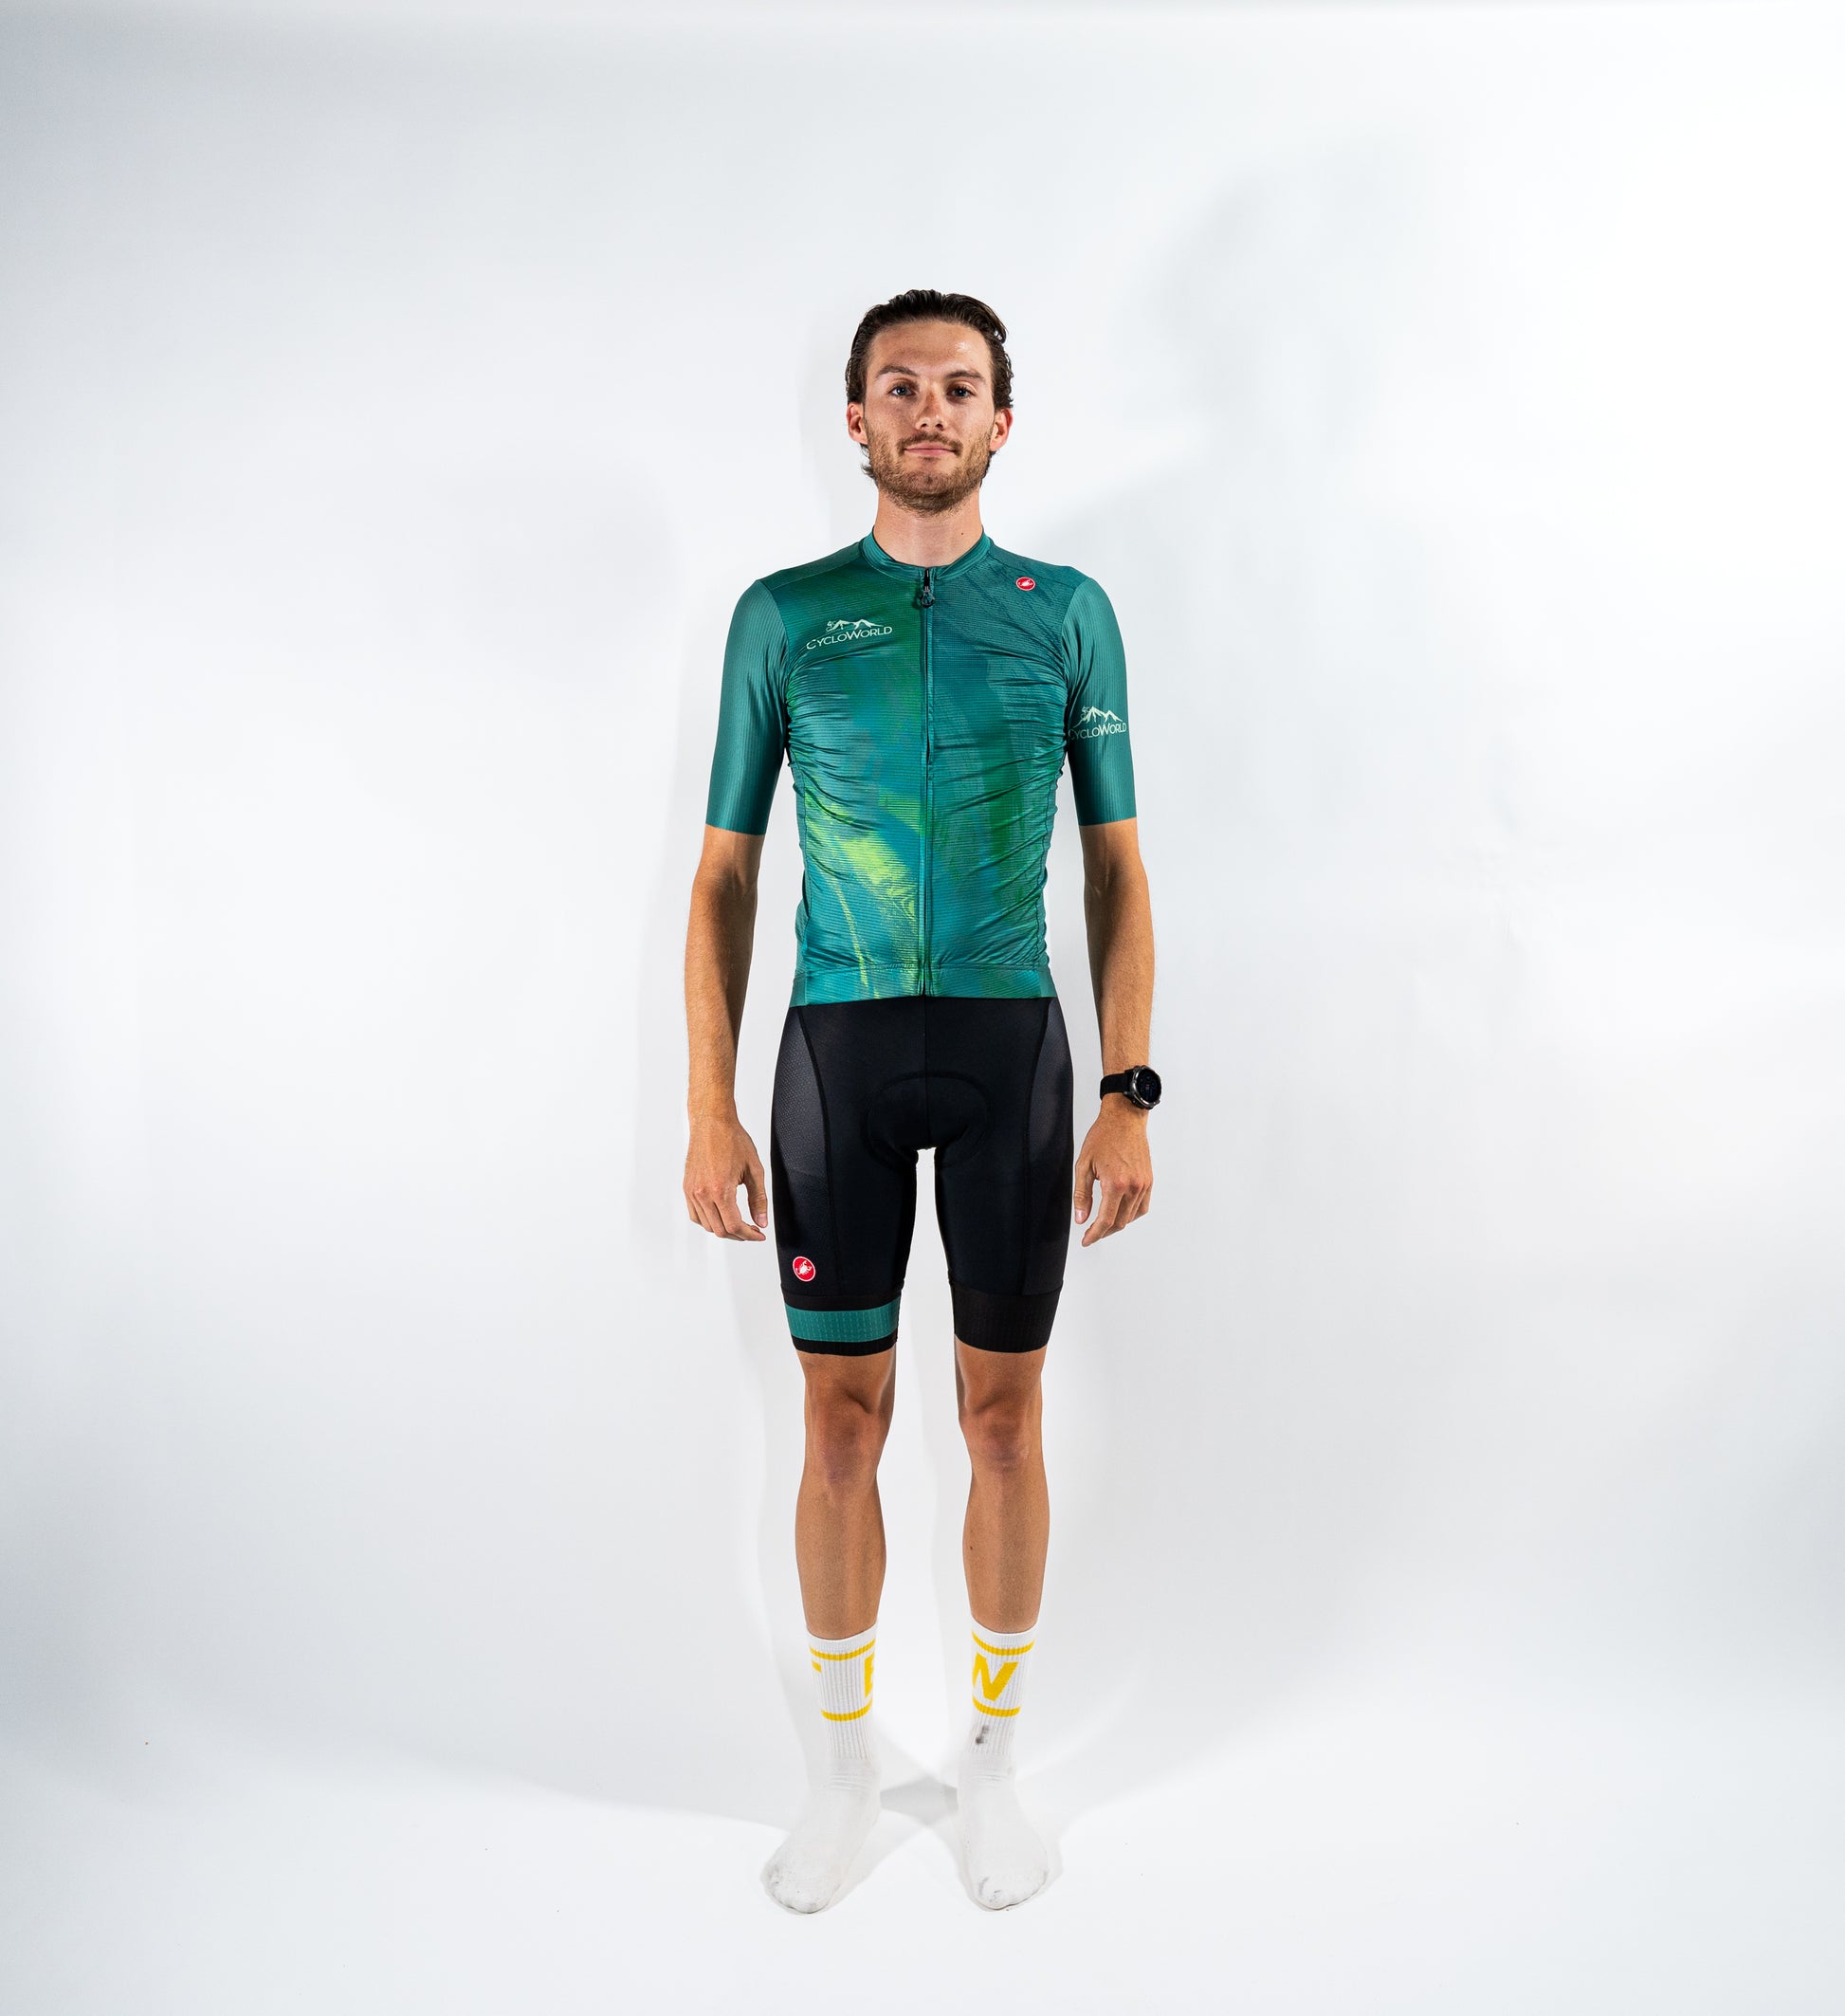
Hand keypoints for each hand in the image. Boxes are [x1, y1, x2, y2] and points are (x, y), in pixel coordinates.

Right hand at [684, 1114, 768, 1240]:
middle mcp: (702, 1194)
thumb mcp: (754, 1170)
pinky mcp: (687, 1188)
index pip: (734, 1226)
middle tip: (752, 1230)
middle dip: (739, 1235)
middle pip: (720, 1230)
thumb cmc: (732, 1140)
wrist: (712, 1123)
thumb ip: (759, 1199)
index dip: (749, 1235)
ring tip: (739, 1224)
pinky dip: (709, 1221)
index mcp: (720, 1190)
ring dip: (724, 1229)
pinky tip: (721, 1216)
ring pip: (707, 1225)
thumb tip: (761, 1221)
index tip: (759, 1235)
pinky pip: (695, 1215)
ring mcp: (692, 1192)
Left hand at [1072, 1100, 1152, 1246]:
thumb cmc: (1103, 1137)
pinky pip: (1142, 1207)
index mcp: (1115, 1184)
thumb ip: (1082, 1195)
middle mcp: (1133, 1187)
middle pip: (1120, 1222)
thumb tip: (1081, 1218)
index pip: (1106, 1220)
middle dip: (1104, 1232)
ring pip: (1131, 1217)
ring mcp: (1144, 1185)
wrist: (1125, 1119)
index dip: (1095, 1234)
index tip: (1087, 1240)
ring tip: (1103, 1223)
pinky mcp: (1149, 1181)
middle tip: (1092, 1233)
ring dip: (1117, 1224)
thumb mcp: (1084, 1165)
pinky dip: (1131, 1214)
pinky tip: (1120, 1212)